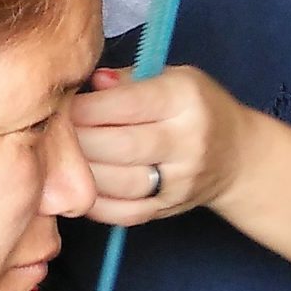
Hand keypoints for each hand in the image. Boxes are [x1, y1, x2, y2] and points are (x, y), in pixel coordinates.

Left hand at [68, 65, 248, 226]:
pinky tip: (77, 187)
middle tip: (53, 132)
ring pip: (119, 183)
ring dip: (81, 171)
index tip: (63, 105)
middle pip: (120, 146)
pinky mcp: (168, 210)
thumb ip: (129, 79)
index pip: (128, 104)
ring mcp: (179, 182)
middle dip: (78, 138)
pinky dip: (94, 203)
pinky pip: (124, 213)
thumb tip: (89, 83)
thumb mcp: (173, 77)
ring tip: (61, 158)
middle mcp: (187, 143)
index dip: (87, 106)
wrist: (237, 156)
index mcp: (186, 100)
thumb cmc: (196, 107)